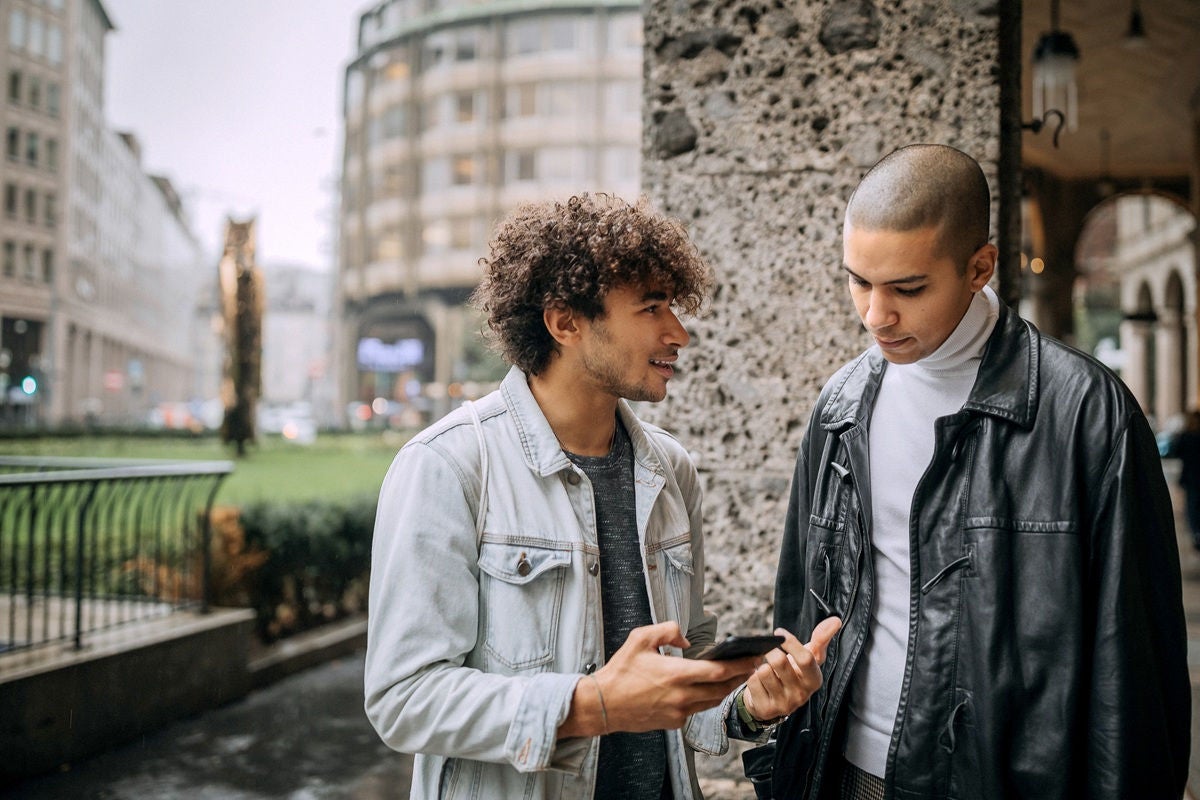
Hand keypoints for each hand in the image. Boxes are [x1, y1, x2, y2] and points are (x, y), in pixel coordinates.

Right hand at [559, 621, 756, 737]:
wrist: (603, 704)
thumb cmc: (621, 671)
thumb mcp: (640, 638)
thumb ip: (667, 630)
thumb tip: (686, 640)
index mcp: (677, 674)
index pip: (719, 671)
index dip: (741, 665)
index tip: (754, 659)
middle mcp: (682, 696)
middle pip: (722, 688)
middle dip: (740, 677)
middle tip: (753, 667)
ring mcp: (679, 712)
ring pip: (712, 701)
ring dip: (726, 689)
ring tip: (737, 677)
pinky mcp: (673, 722)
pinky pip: (697, 709)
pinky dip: (707, 698)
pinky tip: (709, 689)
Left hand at [742, 616, 841, 722]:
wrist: (776, 701)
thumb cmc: (795, 673)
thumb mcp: (810, 657)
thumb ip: (821, 639)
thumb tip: (835, 620)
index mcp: (814, 680)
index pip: (805, 658)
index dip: (790, 642)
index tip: (779, 633)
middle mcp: (801, 694)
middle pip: (779, 661)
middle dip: (770, 651)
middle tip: (770, 651)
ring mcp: (784, 704)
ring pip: (764, 671)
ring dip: (761, 666)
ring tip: (767, 670)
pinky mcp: (766, 709)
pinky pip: (753, 682)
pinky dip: (753, 677)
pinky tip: (760, 682)